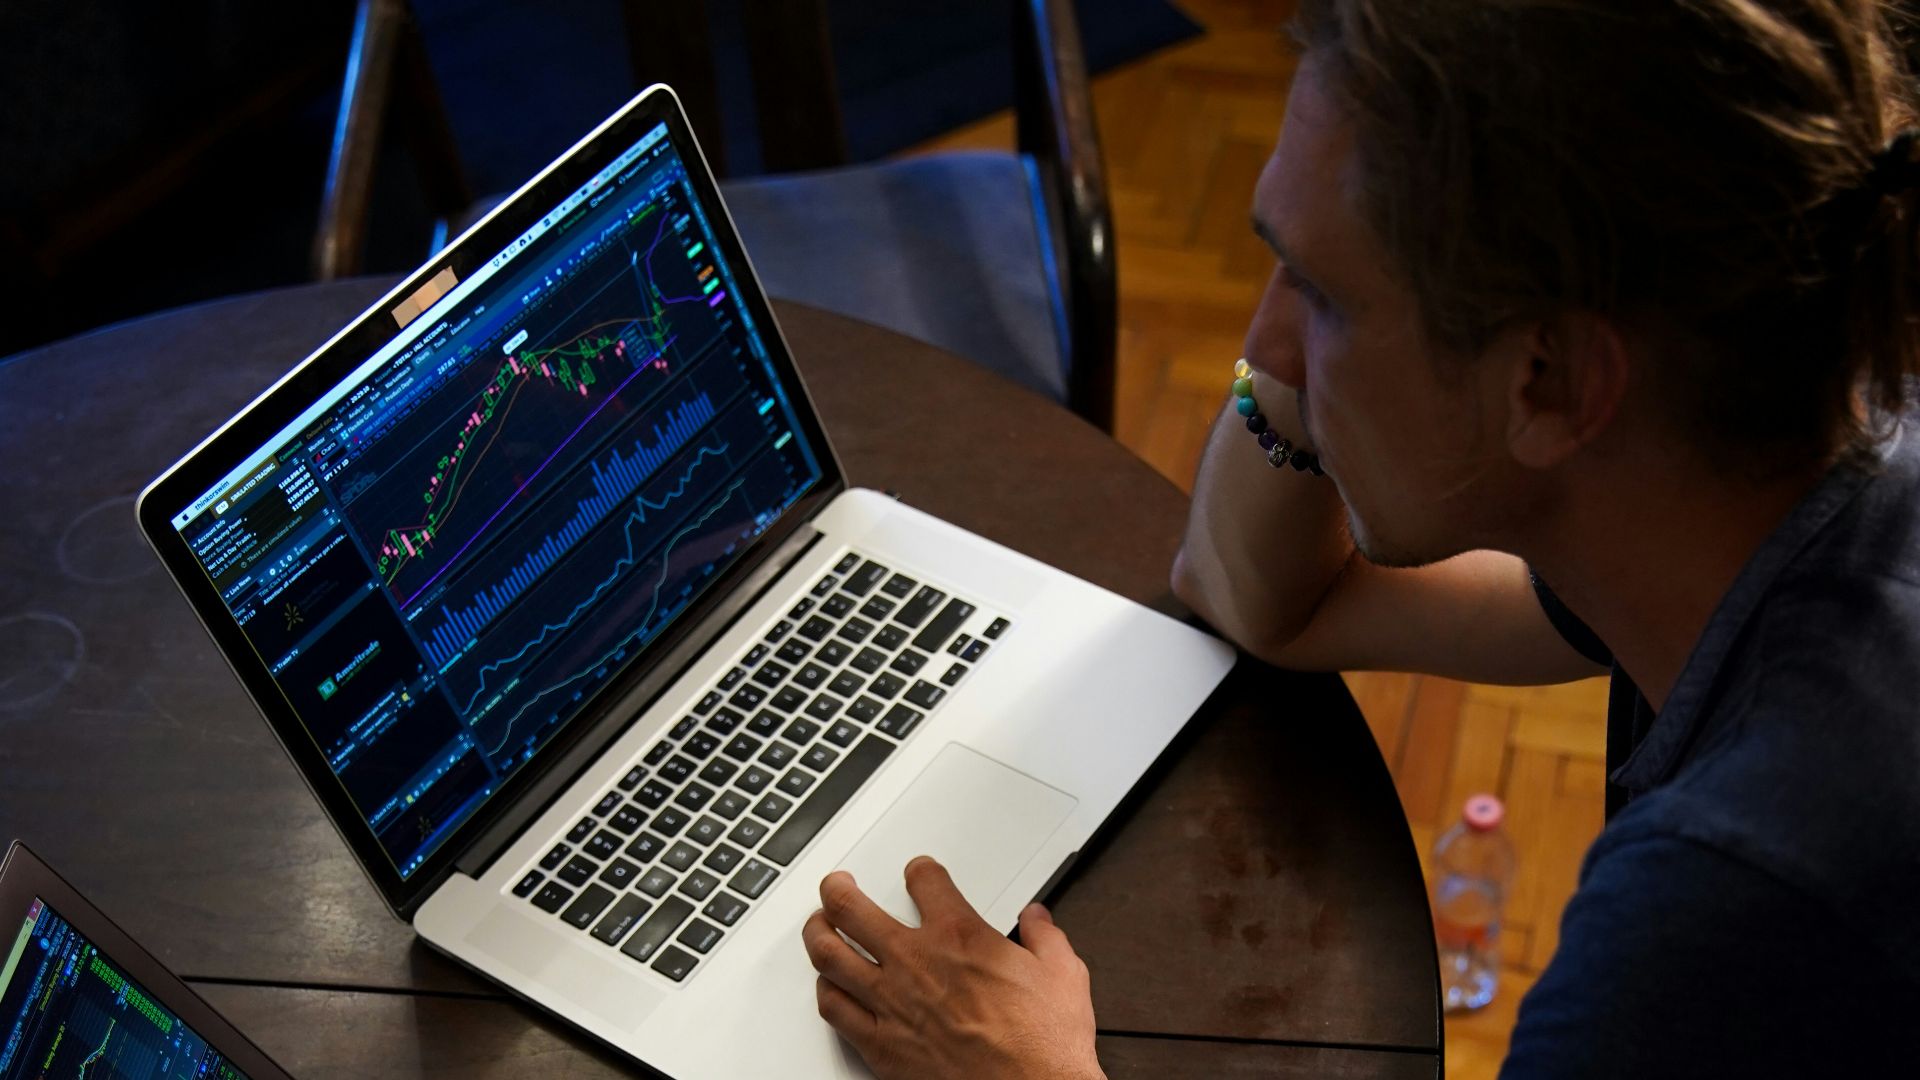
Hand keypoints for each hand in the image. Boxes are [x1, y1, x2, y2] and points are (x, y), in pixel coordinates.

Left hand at [802, 856, 1104, 1079]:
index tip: (918, 872)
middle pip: (851, 909)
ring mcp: (892, 1004)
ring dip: (818, 934)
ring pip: (830, 957)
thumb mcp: (1063, 974)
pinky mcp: (881, 1046)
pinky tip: (827, 988)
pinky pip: (835, 1011)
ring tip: (817, 925)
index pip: (925, 881)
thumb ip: (1045, 937)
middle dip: (838, 890)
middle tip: (836, 884)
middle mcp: (916, 963)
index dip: (920, 870)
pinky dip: (826, 993)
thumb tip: (1037, 919)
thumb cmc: (1042, 1045)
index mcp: (959, 936)